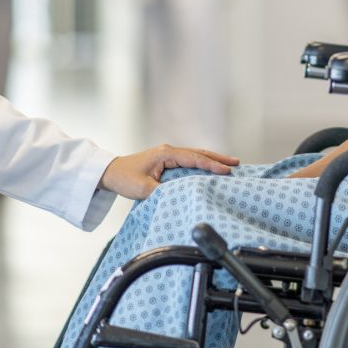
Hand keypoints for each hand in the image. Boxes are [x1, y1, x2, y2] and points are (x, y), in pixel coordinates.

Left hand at [98, 144, 239, 199]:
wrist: (110, 173)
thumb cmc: (125, 178)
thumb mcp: (143, 189)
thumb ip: (163, 192)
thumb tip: (181, 195)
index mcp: (165, 154)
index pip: (193, 159)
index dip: (211, 165)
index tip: (226, 171)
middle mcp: (169, 151)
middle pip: (198, 153)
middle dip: (218, 158)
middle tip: (237, 163)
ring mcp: (168, 155)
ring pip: (195, 156)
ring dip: (211, 160)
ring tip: (229, 164)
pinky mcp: (166, 162)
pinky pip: (188, 162)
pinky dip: (201, 164)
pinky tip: (209, 169)